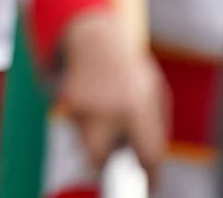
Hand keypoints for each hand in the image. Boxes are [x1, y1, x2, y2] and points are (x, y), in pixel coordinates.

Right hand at [58, 11, 169, 180]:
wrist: (96, 39)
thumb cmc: (130, 69)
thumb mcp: (153, 92)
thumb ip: (153, 125)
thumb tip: (149, 159)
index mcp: (138, 107)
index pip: (147, 154)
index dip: (150, 173)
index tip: (150, 182)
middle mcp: (109, 109)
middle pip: (99, 158)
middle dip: (104, 163)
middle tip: (112, 158)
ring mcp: (85, 106)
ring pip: (87, 143)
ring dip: (97, 138)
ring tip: (107, 115)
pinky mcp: (68, 102)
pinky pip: (79, 127)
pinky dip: (88, 122)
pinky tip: (95, 102)